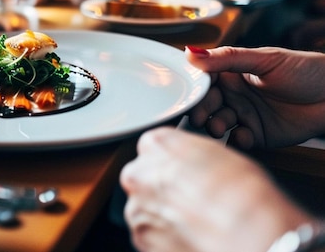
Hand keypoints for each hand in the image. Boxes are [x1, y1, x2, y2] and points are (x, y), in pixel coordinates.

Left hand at [120, 127, 312, 251]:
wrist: (245, 235)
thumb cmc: (242, 194)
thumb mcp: (221, 154)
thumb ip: (190, 155)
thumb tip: (191, 163)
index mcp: (156, 145)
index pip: (153, 146)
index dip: (171, 160)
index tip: (182, 171)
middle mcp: (139, 173)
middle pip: (144, 176)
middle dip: (161, 187)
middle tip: (189, 200)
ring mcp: (137, 208)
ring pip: (144, 206)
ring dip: (162, 213)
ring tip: (193, 222)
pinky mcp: (141, 238)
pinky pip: (149, 233)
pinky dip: (164, 236)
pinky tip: (188, 236)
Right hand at [185, 46, 324, 148]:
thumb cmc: (306, 71)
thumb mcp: (264, 59)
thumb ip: (227, 58)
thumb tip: (192, 51)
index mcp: (232, 73)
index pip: (204, 80)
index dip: (194, 88)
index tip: (187, 94)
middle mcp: (234, 94)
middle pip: (207, 104)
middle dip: (201, 110)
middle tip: (200, 116)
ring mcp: (245, 115)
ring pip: (218, 122)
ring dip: (215, 125)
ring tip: (219, 126)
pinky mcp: (258, 135)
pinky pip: (239, 140)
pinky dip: (237, 140)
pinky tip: (243, 135)